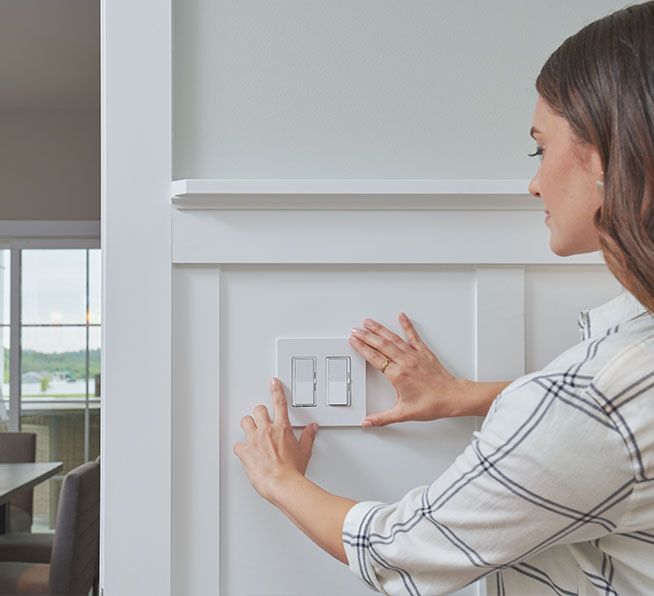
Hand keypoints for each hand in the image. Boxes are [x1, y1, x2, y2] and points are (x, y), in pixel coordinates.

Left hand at [234, 378, 317, 502]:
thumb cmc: (293, 470)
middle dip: (260, 413)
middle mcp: (267, 431)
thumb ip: (308, 437)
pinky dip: (241, 447)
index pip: (279, 403)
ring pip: (245, 422)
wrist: (282, 484)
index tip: (274, 382)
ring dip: (248, 425)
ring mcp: (254, 440)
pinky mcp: (245, 452)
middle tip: (262, 420)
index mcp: (282, 428)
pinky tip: (245, 451)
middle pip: (258, 410)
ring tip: (251, 431)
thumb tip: (312, 428)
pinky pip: (237, 445)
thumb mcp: (305, 451)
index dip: (276, 390)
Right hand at [349, 313, 463, 425]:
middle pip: (381, 345)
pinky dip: (407, 325)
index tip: (353, 341)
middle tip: (355, 330)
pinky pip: (413, 336)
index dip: (361, 348)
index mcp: (398, 375)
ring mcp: (414, 355)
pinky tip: (402, 317)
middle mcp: (405, 362)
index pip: (374, 358)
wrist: (453, 397)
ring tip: (369, 322)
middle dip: (366, 336)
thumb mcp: (404, 413)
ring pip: (393, 338)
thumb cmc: (432, 404)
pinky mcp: (424, 352)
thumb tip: (368, 422)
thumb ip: (382, 418)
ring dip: (380, 329)